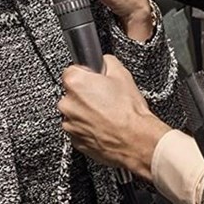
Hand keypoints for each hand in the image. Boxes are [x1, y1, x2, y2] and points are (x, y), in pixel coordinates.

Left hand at [57, 56, 169, 177]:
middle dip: (85, 94)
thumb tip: (103, 62)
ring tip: (106, 114)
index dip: (86, 74)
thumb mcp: (123, 74)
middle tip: (104, 98)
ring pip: (75, 112)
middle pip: (71, 93)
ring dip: (85, 112)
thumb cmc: (129, 111)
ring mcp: (69, 124)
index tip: (95, 80)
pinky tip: (103, 126)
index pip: (71, 71)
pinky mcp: (75, 140)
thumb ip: (107, 63)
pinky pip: (78, 129)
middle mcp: (67, 104)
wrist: (136, 140)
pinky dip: (87, 127)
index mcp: (75, 83)